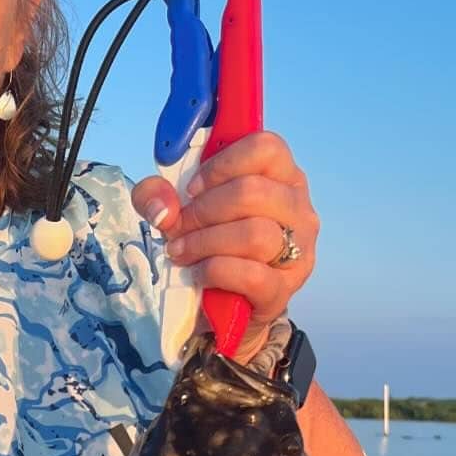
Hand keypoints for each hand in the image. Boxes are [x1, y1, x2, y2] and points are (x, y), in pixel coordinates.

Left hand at [131, 131, 318, 365]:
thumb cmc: (209, 246)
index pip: (266, 147)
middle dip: (204, 210)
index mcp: (281, 177)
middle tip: (179, 227)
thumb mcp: (178, 212)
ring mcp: (298, 251)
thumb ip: (157, 195)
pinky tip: (198, 273)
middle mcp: (298, 209)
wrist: (221, 308)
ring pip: (256, 233)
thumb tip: (162, 207)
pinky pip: (251, 274)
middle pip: (254, 191)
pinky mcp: (283, 289)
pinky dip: (215, 271)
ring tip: (182, 251)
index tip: (192, 188)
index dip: (222, 164)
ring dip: (206, 242)